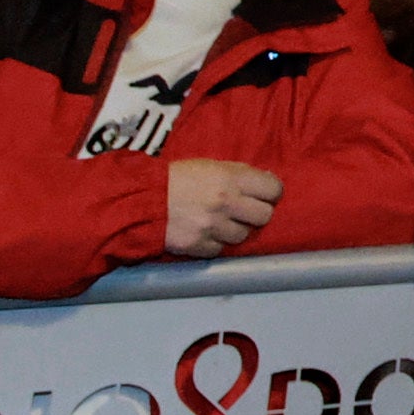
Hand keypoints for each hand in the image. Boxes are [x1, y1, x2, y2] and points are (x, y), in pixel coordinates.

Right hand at [164, 159, 282, 257]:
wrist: (140, 200)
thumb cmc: (176, 179)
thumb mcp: (210, 165)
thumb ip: (239, 173)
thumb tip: (268, 182)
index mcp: (231, 178)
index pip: (273, 189)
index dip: (271, 193)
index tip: (265, 195)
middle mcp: (225, 202)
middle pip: (264, 216)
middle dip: (256, 213)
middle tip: (243, 210)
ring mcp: (213, 226)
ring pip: (243, 236)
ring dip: (234, 230)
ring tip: (219, 221)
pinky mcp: (199, 245)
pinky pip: (220, 249)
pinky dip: (215, 243)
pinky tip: (204, 232)